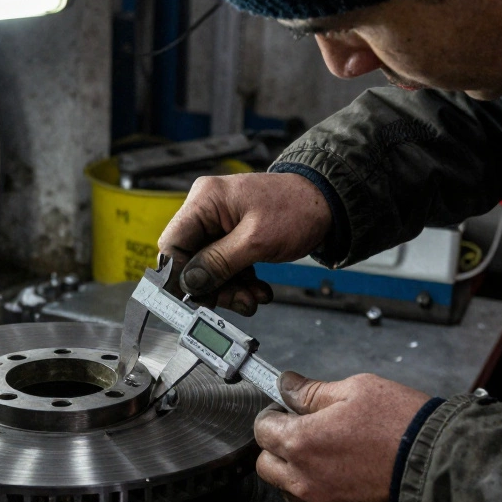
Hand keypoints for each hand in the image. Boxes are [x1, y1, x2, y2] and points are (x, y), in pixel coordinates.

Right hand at [157, 173, 331, 314]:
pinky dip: (240, 281)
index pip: (173, 244)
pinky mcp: (233, 235)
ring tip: (253, 298)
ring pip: (209, 267)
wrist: (328, 203)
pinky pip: (225, 264)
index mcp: (206, 200)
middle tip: (236, 301)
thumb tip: (189, 283)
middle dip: (213, 285)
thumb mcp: (257, 241)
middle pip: (191, 259)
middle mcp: (207, 209)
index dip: (181, 275)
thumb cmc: (298, 208)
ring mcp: (220, 223)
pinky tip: (257, 290)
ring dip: (230, 288)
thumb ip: (219, 262)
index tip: (196, 299)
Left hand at [254, 371, 429, 501]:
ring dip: (297, 474)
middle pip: (266, 465)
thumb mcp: (358, 390)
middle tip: (305, 433)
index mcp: (301, 443)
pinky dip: (322, 494)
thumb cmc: (404, 428)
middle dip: (278, 448)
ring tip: (330, 456)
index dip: (274, 416)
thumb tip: (288, 385)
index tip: (289, 412)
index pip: (262, 430)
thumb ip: (314, 391)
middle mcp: (304, 481)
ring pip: (289, 491)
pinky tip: (347, 477)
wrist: (443, 472)